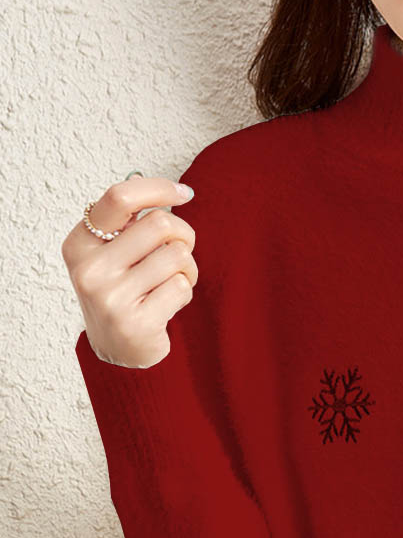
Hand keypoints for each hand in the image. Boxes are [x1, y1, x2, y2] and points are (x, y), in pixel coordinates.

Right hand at [61, 175, 198, 368]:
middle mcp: (90, 269)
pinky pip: (182, 287)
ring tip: (173, 280)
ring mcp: (111, 298)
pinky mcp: (137, 323)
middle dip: (183, 234)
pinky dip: (185, 291)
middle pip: (159, 224)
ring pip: (176, 256)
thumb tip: (176, 192)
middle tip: (181, 250)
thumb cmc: (122, 291)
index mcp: (80, 243)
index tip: (183, 192)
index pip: (120, 198)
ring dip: (187, 267)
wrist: (118, 348)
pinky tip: (168, 303)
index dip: (158, 189)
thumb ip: (130, 224)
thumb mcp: (112, 253)